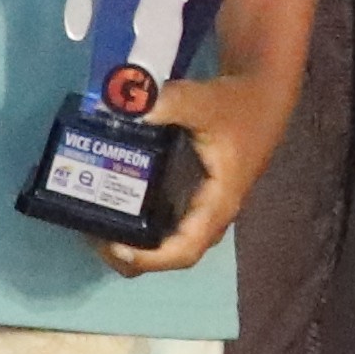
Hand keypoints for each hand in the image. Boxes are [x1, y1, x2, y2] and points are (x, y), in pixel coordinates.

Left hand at [110, 74, 287, 276]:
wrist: (262, 96)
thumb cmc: (240, 107)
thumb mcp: (206, 102)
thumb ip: (170, 102)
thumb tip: (125, 107)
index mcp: (217, 204)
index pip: (185, 249)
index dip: (150, 258)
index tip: (115, 245)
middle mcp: (209, 214)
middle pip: (170, 253)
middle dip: (129, 253)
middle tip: (92, 231)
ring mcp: (201, 207)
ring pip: (165, 240)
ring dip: (131, 237)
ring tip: (93, 218)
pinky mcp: (192, 194)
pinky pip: (163, 219)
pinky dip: (137, 218)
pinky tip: (110, 199)